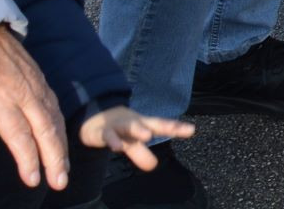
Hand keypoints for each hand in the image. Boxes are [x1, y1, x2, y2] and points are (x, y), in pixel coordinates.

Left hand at [0, 24, 67, 192]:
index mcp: (0, 98)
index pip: (19, 135)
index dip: (28, 160)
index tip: (34, 180)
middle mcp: (24, 92)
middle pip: (45, 129)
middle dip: (55, 157)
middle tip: (60, 180)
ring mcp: (35, 83)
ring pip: (54, 117)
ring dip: (61, 144)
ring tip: (63, 167)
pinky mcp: (39, 77)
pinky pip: (54, 104)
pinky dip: (60, 124)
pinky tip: (59, 137)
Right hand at [77, 107, 193, 171]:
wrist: (92, 117)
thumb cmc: (118, 129)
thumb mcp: (130, 142)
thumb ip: (141, 154)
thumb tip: (152, 166)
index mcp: (143, 124)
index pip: (162, 125)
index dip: (176, 127)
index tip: (191, 130)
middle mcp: (134, 123)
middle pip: (151, 123)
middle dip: (165, 125)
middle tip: (177, 129)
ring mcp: (119, 125)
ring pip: (130, 126)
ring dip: (138, 129)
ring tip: (147, 136)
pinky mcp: (103, 131)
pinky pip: (108, 135)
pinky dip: (112, 140)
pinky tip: (117, 146)